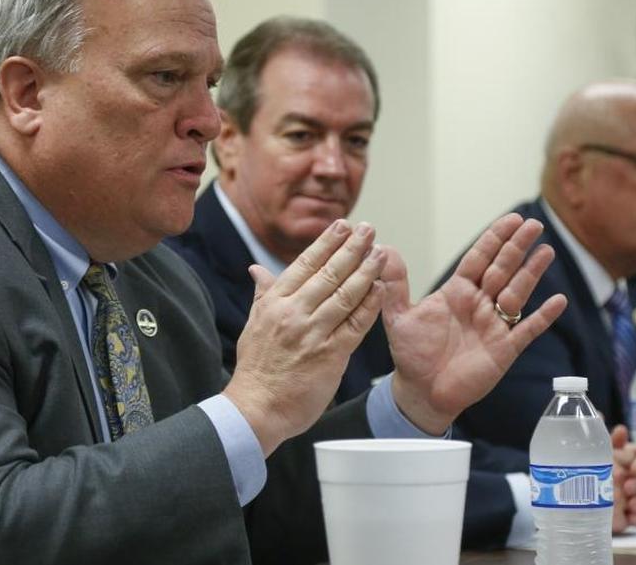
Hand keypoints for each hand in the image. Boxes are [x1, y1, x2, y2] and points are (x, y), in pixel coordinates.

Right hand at [224, 220, 385, 455]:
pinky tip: (381, 290)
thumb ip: (262, 295)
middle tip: (368, 229)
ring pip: (345, 295)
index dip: (326, 243)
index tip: (342, 226)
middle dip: (351, 248)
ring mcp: (313, 334)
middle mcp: (293, 313)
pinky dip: (369, 306)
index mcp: (274, 303)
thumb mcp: (253, 325)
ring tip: (381, 253)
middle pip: (328, 273)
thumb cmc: (256, 368)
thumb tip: (256, 269)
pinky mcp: (330, 356)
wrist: (256, 409)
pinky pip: (355, 325)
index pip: (304, 264)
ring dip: (366, 271)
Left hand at [381, 213, 567, 433]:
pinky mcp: (504, 349)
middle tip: (533, 224)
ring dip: (531, 273)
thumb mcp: (398, 316)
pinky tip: (558, 301)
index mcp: (457, 292)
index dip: (494, 239)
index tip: (511, 219)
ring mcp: (494, 325)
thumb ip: (395, 284)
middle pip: (502, 269)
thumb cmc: (412, 355)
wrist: (421, 392)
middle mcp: (479, 304)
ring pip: (517, 293)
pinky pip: (527, 330)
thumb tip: (384, 249)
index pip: (479, 258)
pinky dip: (543, 317)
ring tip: (546, 251)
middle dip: (516, 247)